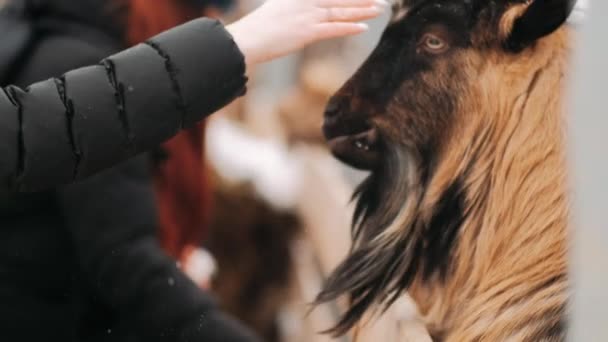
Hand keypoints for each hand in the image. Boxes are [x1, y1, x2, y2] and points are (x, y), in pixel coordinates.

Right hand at [226, 0, 387, 65]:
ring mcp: (307, 16)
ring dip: (362, 10)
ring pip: (341, 11)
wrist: (247, 40)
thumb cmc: (258, 30)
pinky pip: (333, 29)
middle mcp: (305, 2)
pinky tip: (364, 27)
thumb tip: (299, 15)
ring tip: (379, 8)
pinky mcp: (307, 32)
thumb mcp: (277, 11)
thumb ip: (293, 8)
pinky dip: (349, 27)